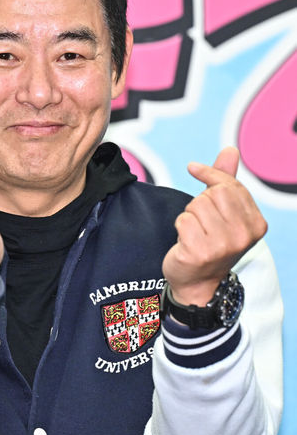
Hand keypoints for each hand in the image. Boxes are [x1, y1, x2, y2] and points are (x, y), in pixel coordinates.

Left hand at [162, 147, 266, 305]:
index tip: (193, 168)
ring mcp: (222, 246)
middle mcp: (243, 236)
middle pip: (211, 194)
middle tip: (201, 223)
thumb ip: (227, 181)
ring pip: (195, 206)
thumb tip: (230, 150)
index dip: (210, 175)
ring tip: (195, 233)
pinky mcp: (199, 253)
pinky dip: (179, 228)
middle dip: (199, 203)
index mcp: (256, 224)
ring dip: (188, 216)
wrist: (197, 283)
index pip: (230, 185)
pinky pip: (182, 221)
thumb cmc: (211, 243)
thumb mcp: (225, 214)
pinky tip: (185, 243)